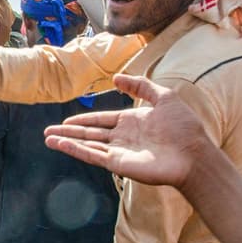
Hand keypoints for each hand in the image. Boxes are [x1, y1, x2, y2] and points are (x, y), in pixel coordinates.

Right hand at [43, 74, 209, 188]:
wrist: (194, 152)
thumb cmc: (184, 127)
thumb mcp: (163, 97)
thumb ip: (140, 86)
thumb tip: (116, 78)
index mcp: (131, 122)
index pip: (100, 120)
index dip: (83, 119)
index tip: (66, 120)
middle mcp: (122, 138)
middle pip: (89, 133)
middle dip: (68, 131)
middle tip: (48, 131)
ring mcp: (119, 152)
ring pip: (87, 145)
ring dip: (66, 141)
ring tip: (47, 138)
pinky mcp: (118, 164)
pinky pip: (93, 155)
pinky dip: (75, 150)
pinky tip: (61, 145)